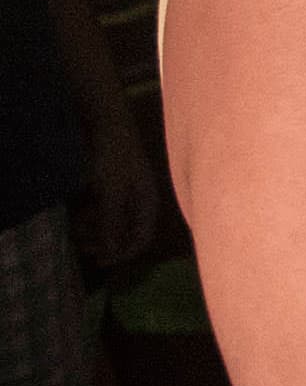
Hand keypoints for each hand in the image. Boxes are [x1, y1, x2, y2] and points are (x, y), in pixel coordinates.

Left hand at [78, 116, 160, 269]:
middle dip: (104, 242)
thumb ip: (111, 223)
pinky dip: (92, 216)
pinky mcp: (114, 186)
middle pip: (126, 232)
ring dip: (96, 230)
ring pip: (113, 221)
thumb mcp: (111, 193)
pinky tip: (80, 214)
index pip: (141, 239)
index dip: (122, 253)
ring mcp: (128, 193)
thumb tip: (109, 253)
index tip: (100, 262)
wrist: (108, 124)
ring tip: (77, 230)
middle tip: (83, 247)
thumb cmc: (115, 158)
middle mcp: (141, 202)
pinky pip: (105, 209)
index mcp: (148, 204)